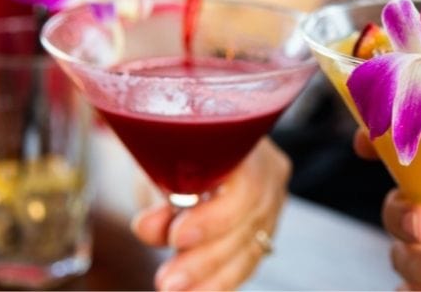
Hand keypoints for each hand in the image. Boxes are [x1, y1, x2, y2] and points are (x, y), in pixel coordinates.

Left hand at [131, 138, 290, 289]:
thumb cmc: (172, 147)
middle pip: (248, 223)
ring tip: (175, 290)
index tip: (176, 238)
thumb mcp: (160, 163)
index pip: (246, 187)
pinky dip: (220, 280)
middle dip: (206, 258)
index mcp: (249, 142)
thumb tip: (147, 228)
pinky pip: (247, 261)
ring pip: (250, 249)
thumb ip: (158, 196)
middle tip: (168, 281)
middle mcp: (270, 173)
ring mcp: (272, 203)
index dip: (215, 218)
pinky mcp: (263, 229)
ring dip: (211, 277)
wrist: (184, 146)